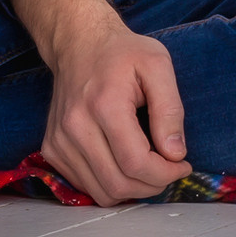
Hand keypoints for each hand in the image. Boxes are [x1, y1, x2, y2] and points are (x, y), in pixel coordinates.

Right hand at [9, 0, 188, 205]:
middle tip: (170, 169)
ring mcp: (59, 141)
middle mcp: (75, 128)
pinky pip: (86, 186)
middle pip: (118, 184)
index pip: (136, 163)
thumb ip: (170, 109)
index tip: (183, 165)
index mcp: (104, 105)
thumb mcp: (158, 65)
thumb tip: (176, 153)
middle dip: (153, 185)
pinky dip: (110, 184)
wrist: (79, 44)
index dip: (165, 173)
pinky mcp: (52, 150)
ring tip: (151, 167)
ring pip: (101, 192)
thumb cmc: (123, 53)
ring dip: (133, 189)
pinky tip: (125, 164)